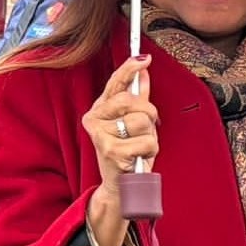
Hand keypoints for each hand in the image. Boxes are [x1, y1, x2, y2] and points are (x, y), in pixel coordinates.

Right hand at [81, 56, 157, 190]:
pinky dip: (150, 150)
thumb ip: (138, 98)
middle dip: (149, 114)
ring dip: (150, 135)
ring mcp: (101, 135)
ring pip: (142, 121)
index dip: (129, 68)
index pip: (115, 83)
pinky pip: (146, 141)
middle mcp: (94, 119)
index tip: (144, 59)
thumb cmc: (127, 151)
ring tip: (140, 146)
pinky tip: (139, 158)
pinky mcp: (111, 151)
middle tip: (146, 128)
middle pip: (132, 101)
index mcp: (99, 109)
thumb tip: (144, 73)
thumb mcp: (133, 123)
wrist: (119, 185)